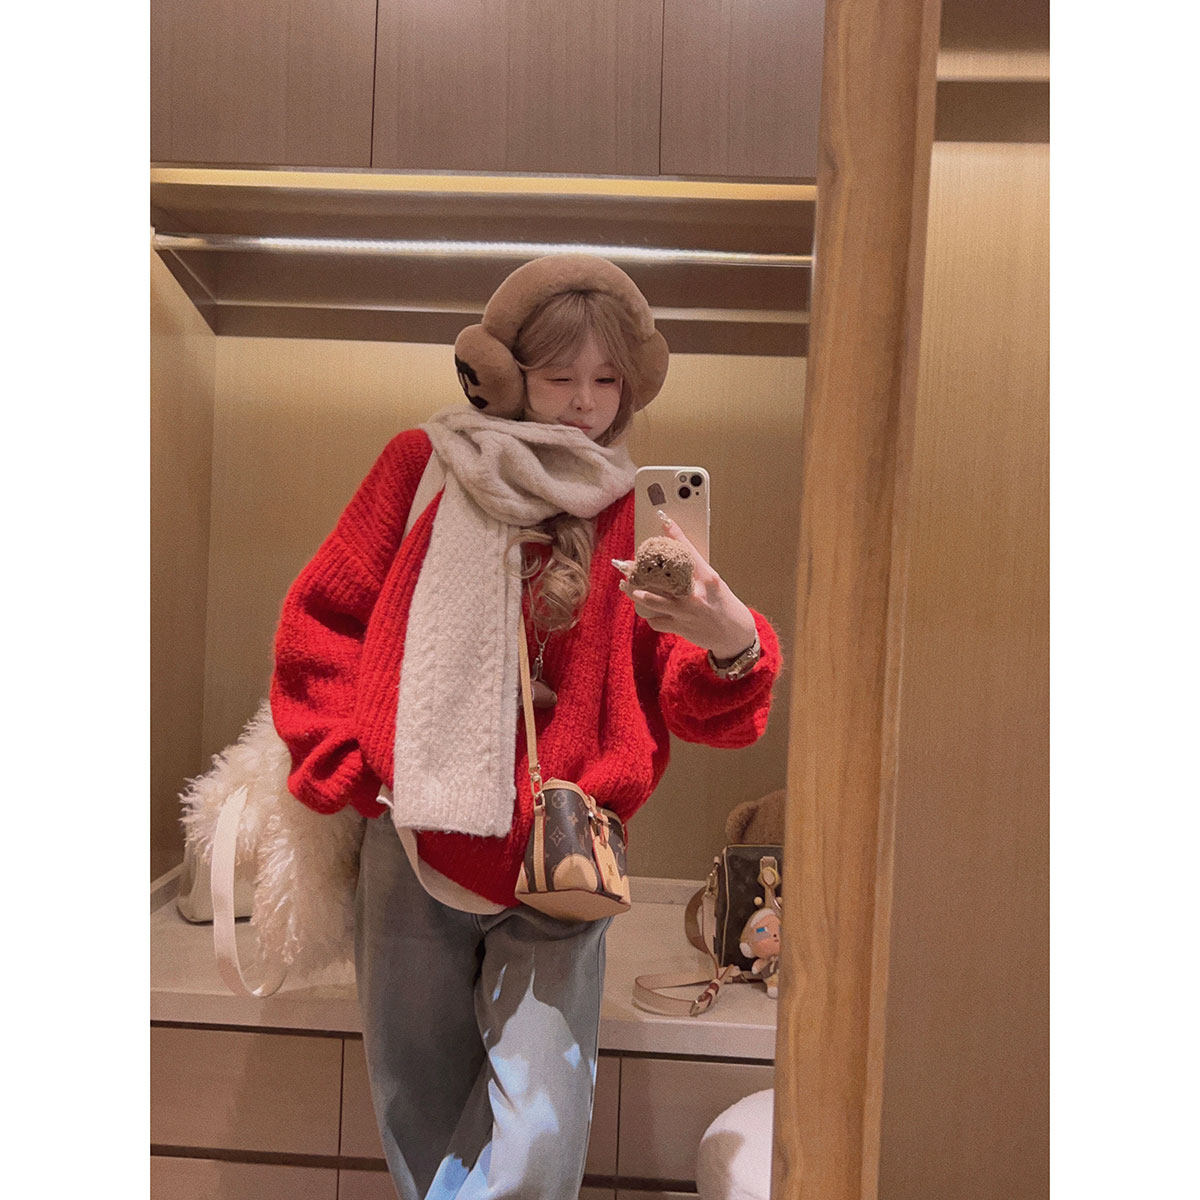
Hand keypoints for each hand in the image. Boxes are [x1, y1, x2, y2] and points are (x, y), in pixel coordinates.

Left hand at [618, 512, 757, 658]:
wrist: (735, 635)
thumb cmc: (725, 605)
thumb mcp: (714, 584)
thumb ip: (696, 574)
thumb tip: (674, 562)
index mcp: (708, 578)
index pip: (688, 552)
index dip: (675, 535)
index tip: (664, 520)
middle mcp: (695, 594)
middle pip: (660, 577)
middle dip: (639, 571)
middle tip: (627, 564)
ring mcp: (685, 612)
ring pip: (651, 600)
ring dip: (635, 592)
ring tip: (625, 586)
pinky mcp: (679, 627)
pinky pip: (656, 620)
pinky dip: (650, 615)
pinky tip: (646, 610)